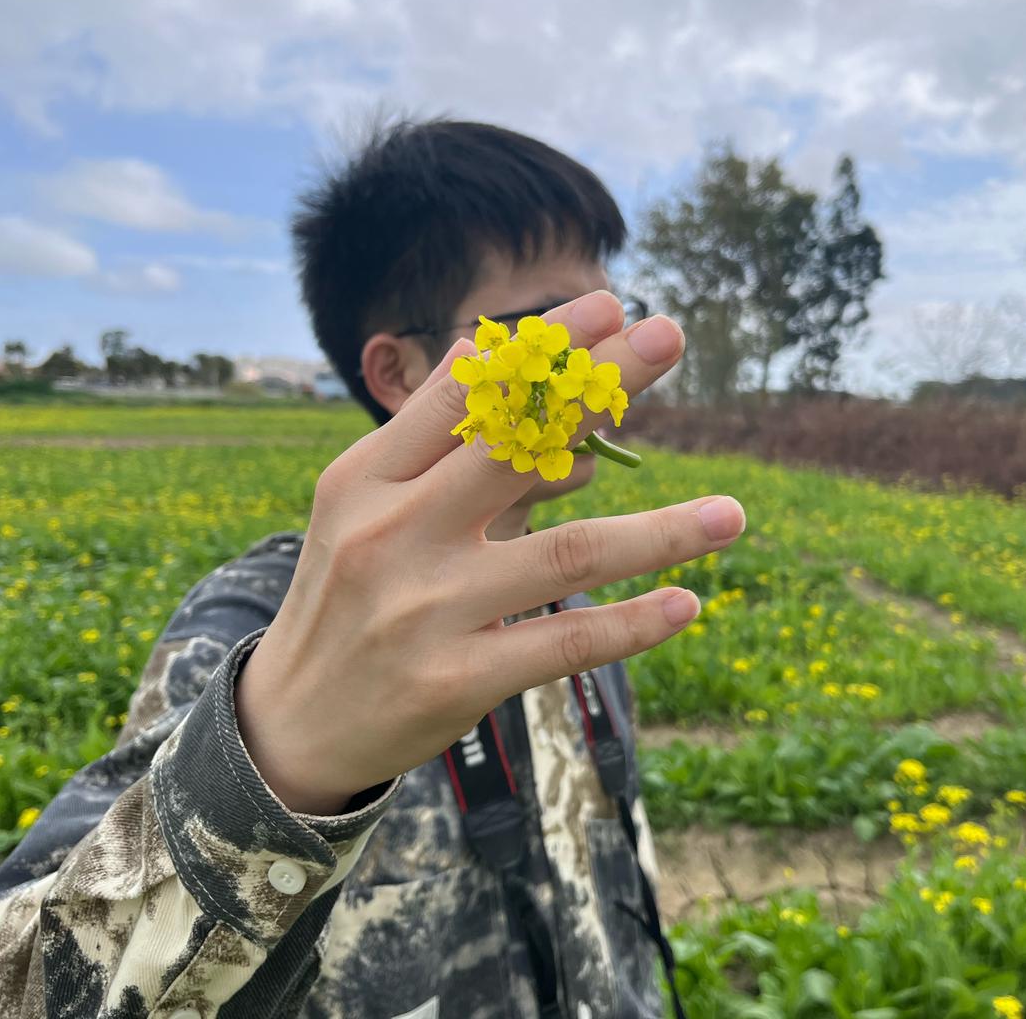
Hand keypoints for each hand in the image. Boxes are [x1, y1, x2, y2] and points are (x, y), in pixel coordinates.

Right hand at [235, 291, 745, 813]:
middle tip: (670, 334)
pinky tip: (686, 603)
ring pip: (565, 555)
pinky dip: (632, 624)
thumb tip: (482, 352)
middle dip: (599, 387)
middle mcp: (394, 534)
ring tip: (731, 514)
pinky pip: (565, 644)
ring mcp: (427, 610)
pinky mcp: (458, 679)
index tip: (610, 306)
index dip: (541, 349)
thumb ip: (426, 436)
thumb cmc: (346, 592)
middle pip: (515, 449)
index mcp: (366, 478)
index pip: (463, 395)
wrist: (294, 718)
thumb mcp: (362, 505)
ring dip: (659, 532)